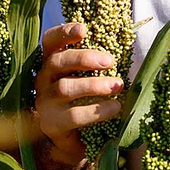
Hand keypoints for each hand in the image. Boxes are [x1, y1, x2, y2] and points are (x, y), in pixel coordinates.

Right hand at [34, 22, 123, 166]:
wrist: (75, 140)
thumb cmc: (87, 99)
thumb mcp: (91, 77)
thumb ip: (99, 62)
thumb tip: (126, 44)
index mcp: (53, 62)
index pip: (50, 41)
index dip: (64, 33)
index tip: (84, 30)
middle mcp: (44, 80)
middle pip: (57, 61)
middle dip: (84, 58)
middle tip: (110, 61)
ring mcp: (45, 102)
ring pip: (65, 88)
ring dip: (94, 85)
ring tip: (118, 85)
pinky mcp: (51, 124)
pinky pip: (73, 115)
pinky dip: (97, 110)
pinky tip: (115, 107)